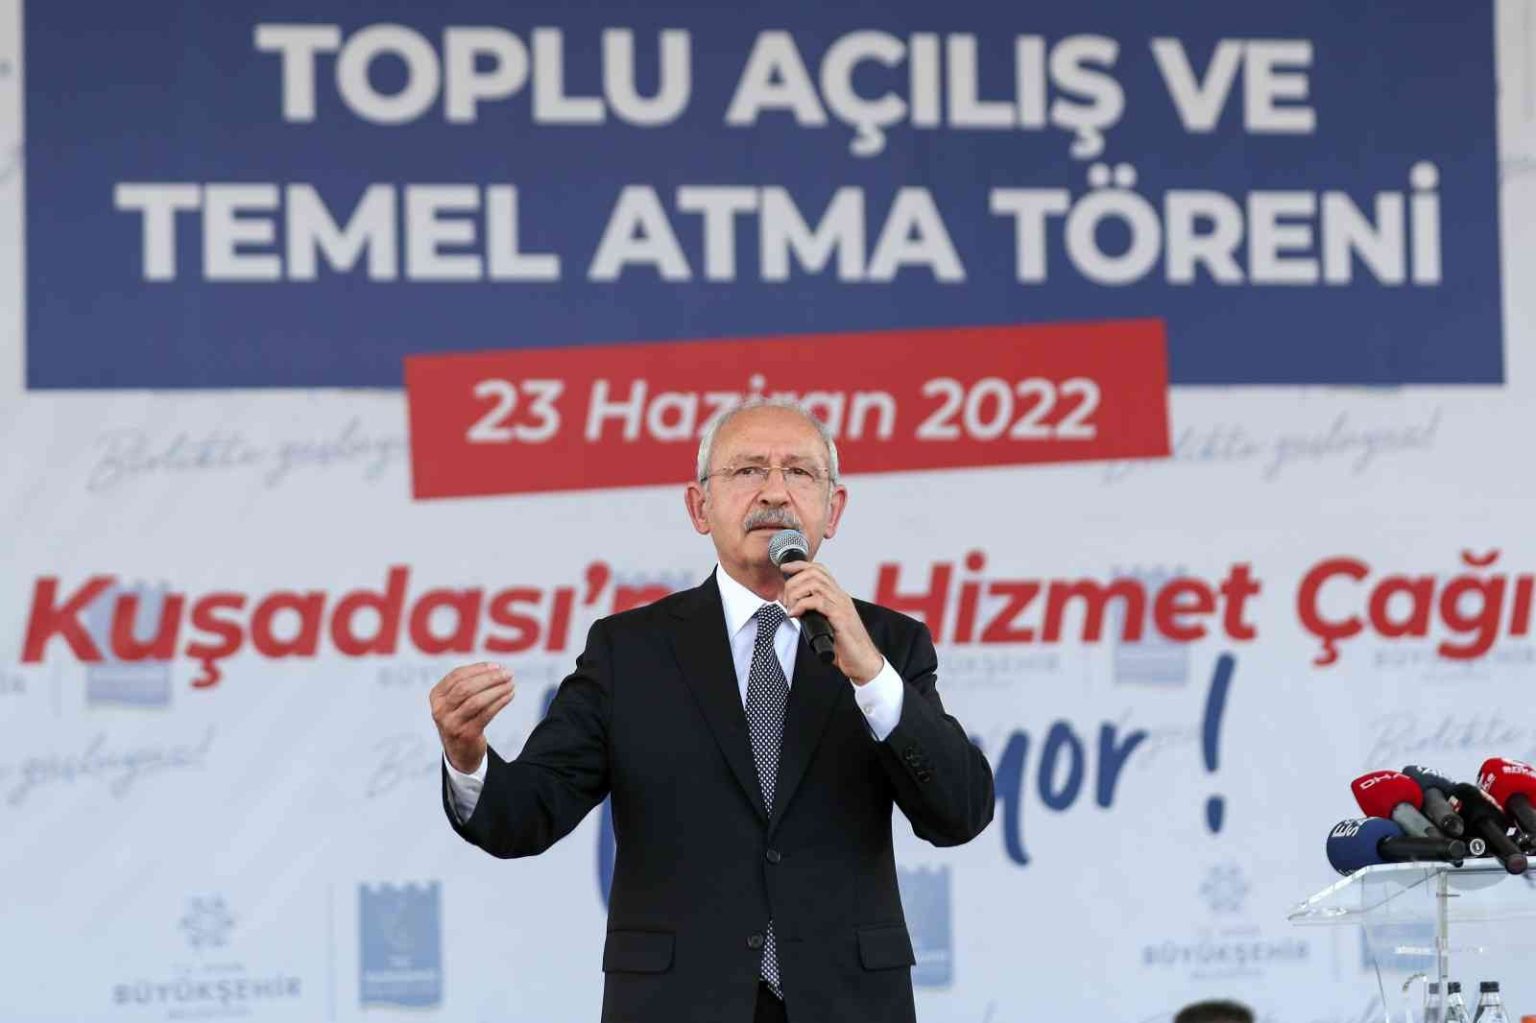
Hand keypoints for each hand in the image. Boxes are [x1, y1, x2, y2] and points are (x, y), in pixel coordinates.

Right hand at [429, 661, 515, 773]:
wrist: (460, 751)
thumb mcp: (456, 701)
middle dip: (489, 678)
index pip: (456, 676)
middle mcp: (440, 710)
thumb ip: (469, 683)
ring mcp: (452, 724)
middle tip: (507, 673)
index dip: (478, 669)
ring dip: (497, 690)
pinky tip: (509, 696)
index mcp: (436, 696)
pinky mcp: (466, 734)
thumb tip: (495, 668)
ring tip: (510, 684)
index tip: (496, 666)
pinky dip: (500, 702)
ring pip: (476, 701)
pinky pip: (486, 714)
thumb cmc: (462, 718)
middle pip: (466, 688)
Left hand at [781, 561, 884, 683]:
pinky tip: (795, 614)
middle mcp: (840, 596)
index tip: (784, 568)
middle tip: (785, 599)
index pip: (819, 569)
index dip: (800, 565)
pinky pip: (817, 601)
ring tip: (790, 607)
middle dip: (793, 582)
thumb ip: (815, 614)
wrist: (862, 661)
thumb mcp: (827, 624)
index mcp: (838, 596)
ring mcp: (841, 605)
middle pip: (813, 573)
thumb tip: (795, 611)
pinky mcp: (840, 617)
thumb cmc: (846, 647)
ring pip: (814, 584)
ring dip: (796, 593)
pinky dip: (801, 605)